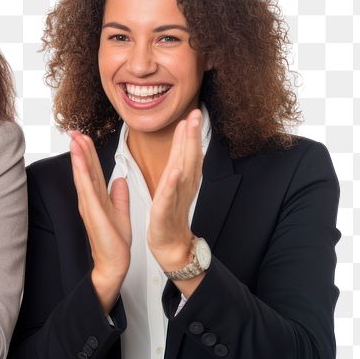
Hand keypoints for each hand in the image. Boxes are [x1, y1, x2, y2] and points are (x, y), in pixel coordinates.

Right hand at [69, 131, 130, 312]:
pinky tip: (78, 161)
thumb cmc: (114, 242)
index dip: (87, 152)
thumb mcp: (121, 212)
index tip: (84, 136)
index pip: (92, 170)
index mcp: (96, 198)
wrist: (114, 263)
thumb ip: (119, 195)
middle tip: (74, 130)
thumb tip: (120, 179)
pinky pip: (87, 189)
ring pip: (82, 175)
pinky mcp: (93, 212)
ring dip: (78, 156)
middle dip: (80, 149)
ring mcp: (89, 205)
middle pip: (84, 169)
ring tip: (74, 139)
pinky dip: (81, 173)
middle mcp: (89, 199)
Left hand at [149, 109, 203, 294]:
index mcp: (183, 179)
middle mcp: (183, 186)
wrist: (170, 244)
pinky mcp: (164, 211)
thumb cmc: (170, 215)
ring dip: (185, 150)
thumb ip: (178, 164)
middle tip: (195, 114)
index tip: (192, 113)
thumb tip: (182, 144)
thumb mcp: (174, 186)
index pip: (187, 153)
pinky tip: (175, 171)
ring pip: (182, 170)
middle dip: (192, 135)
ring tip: (187, 132)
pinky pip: (169, 195)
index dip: (190, 133)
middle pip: (189, 157)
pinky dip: (172, 183)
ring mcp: (175, 197)